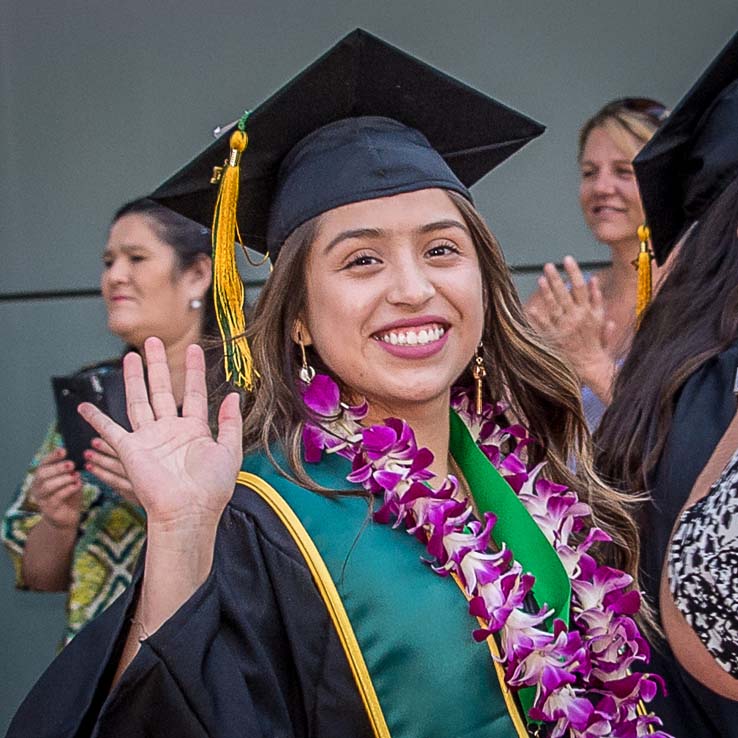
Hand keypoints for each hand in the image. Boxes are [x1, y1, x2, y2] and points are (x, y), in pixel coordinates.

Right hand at [27, 448, 82, 528]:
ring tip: (76, 475)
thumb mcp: (71, 479)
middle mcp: (37, 486)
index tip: (64, 450)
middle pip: (42, 474)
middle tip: (72, 464)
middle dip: (57, 467)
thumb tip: (81, 454)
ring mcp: (41, 498)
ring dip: (63, 479)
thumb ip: (72, 470)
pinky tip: (78, 485)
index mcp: (42, 476)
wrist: (68, 517)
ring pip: (48, 486)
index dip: (53, 456)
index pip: (44, 463)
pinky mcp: (48, 509)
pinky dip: (68, 490)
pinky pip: (56, 498)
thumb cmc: (69, 494)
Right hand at [78, 337, 242, 532]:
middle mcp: (170, 431)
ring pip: (140, 400)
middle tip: (153, 342)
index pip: (193, 392)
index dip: (194, 370)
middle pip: (162, 389)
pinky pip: (111, 430)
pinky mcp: (131, 450)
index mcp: (194, 430)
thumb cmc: (211, 489)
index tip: (194, 350)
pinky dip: (96, 419)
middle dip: (158, 365)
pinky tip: (86, 407)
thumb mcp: (230, 451)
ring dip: (135, 379)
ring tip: (131, 357)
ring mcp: (150, 439)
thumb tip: (233, 395)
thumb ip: (230, 422)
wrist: (188, 512)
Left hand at [526, 256, 615, 398]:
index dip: (573, 272)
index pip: (580, 287)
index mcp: (588, 311)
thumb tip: (593, 280)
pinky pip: (545, 327)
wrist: (591, 365)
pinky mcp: (556, 338)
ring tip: (540, 279)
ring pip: (554, 306)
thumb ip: (597, 300)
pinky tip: (530, 308)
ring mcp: (565, 328)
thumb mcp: (600, 319)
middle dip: (556, 278)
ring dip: (547, 293)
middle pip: (565, 294)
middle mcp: (576, 318)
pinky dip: (538, 318)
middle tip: (548, 265)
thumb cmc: (595, 342)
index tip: (567, 259)